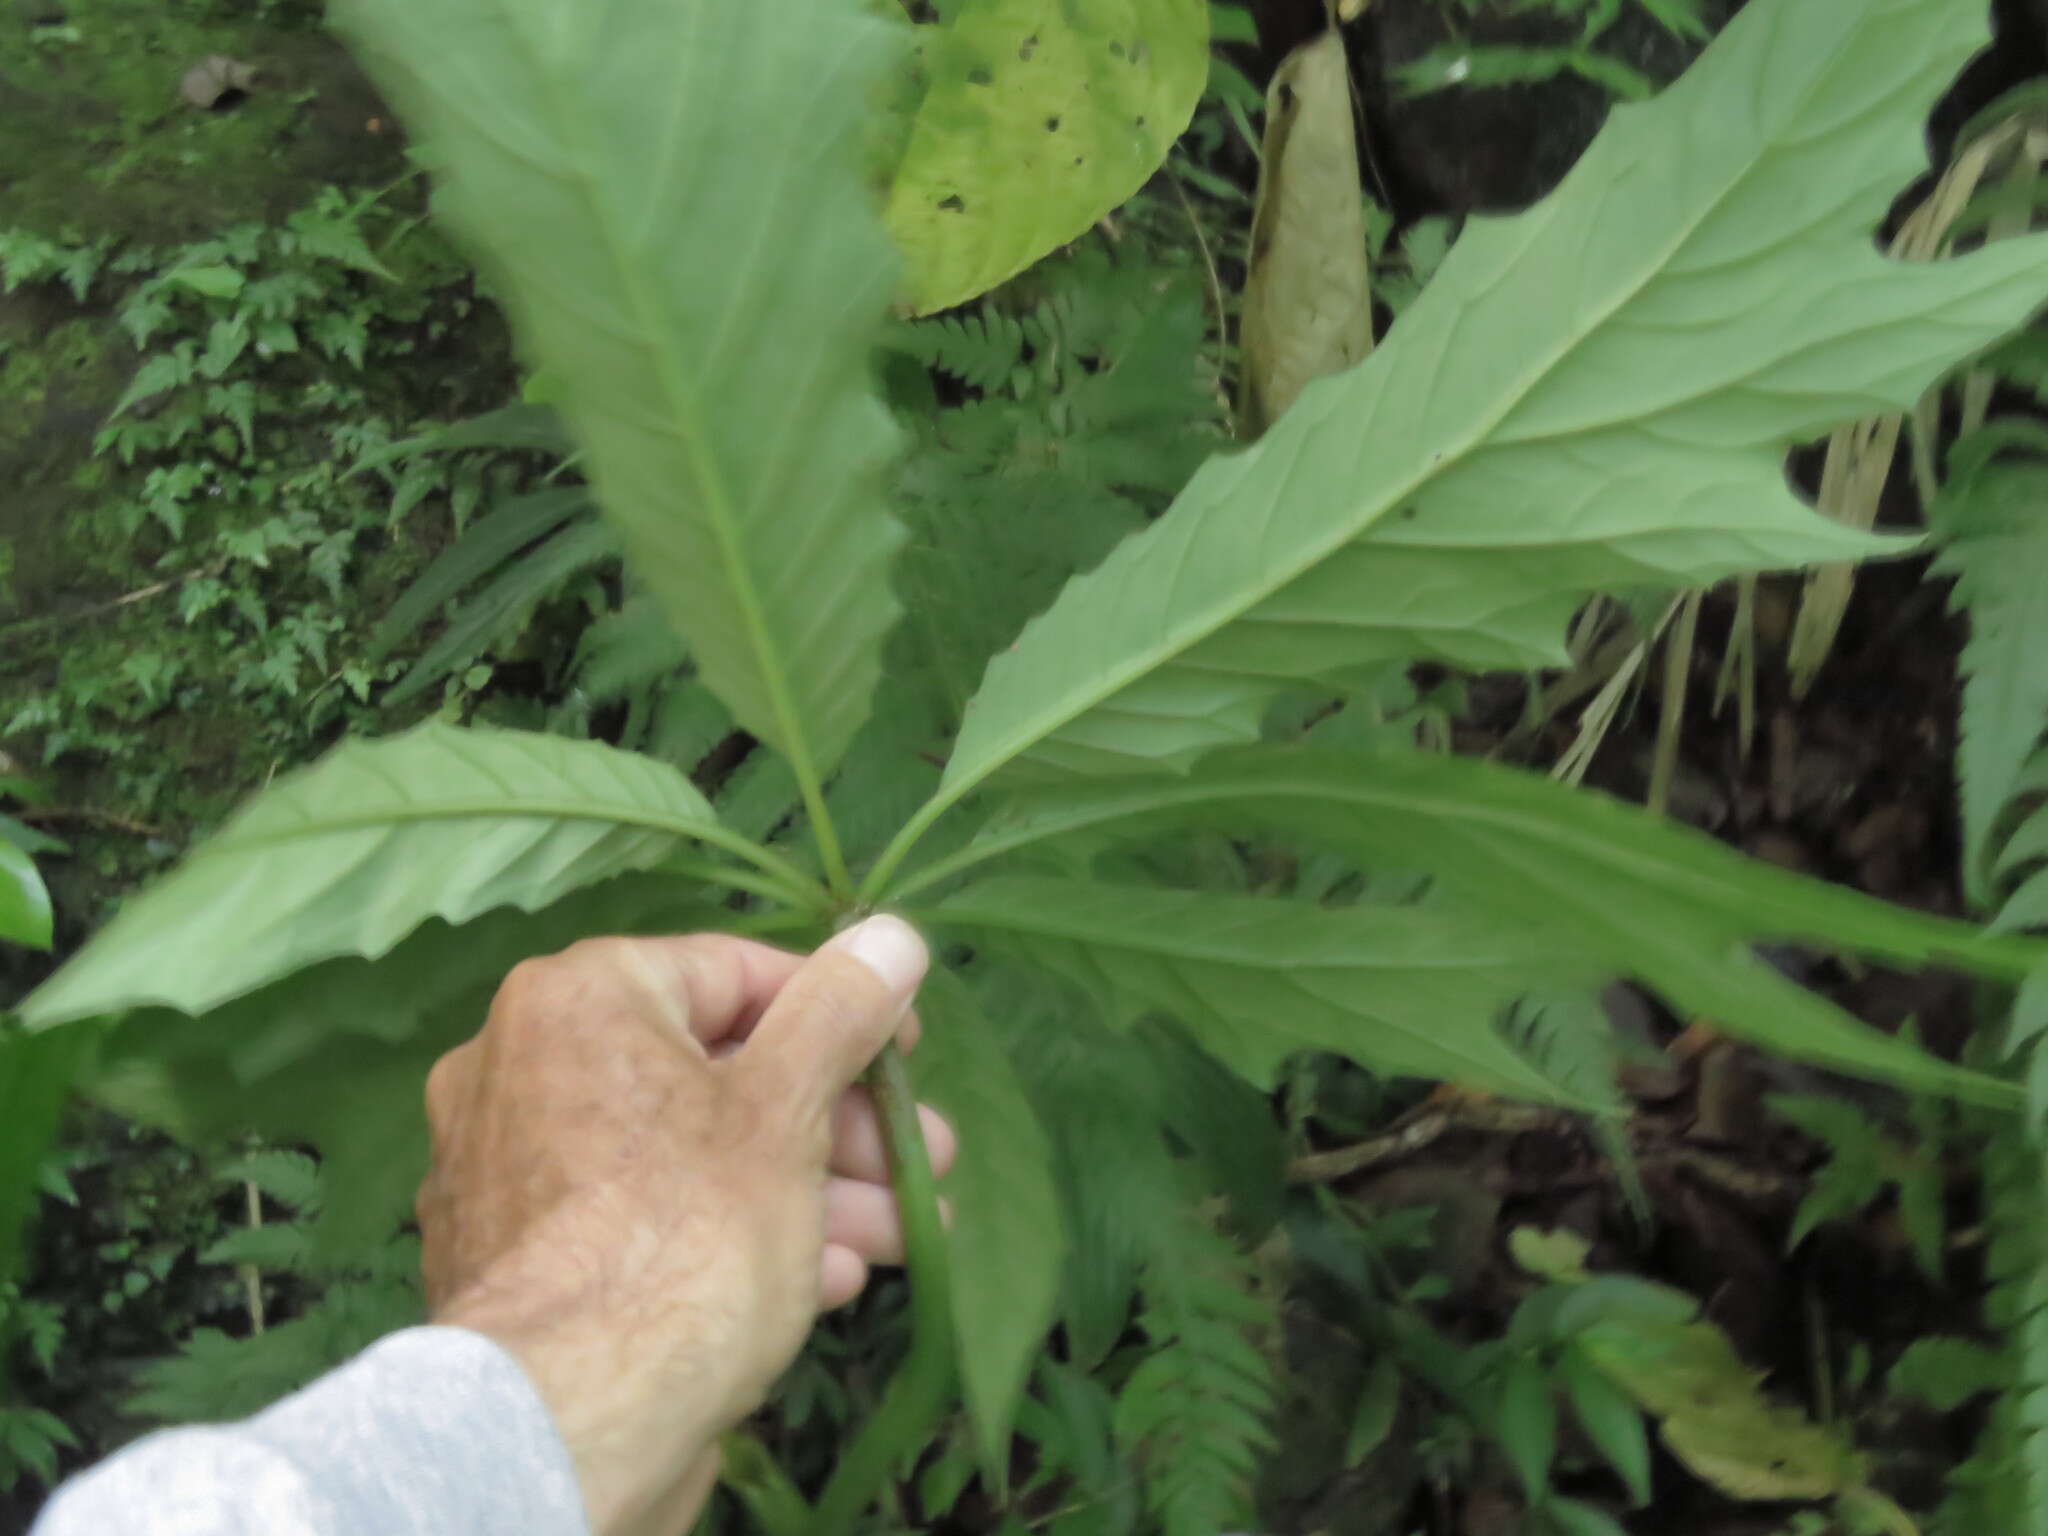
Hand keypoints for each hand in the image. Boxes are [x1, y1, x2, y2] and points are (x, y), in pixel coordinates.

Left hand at [416, 915, 948, 1535]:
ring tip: (900, 1234)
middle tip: (924, 1158)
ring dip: (804, 1187)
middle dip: (836, 1122)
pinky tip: (822, 1279)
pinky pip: (642, 1222)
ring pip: (687, 1155)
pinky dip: (732, 1237)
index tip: (908, 1054)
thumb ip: (840, 1012)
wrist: (567, 1425)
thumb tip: (891, 934)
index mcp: (576, 1001)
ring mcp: (513, 1172)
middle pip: (715, 1073)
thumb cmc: (684, 1237)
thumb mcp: (786, 1109)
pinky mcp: (522, 1265)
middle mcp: (522, 1067)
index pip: (733, 971)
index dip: (839, 1009)